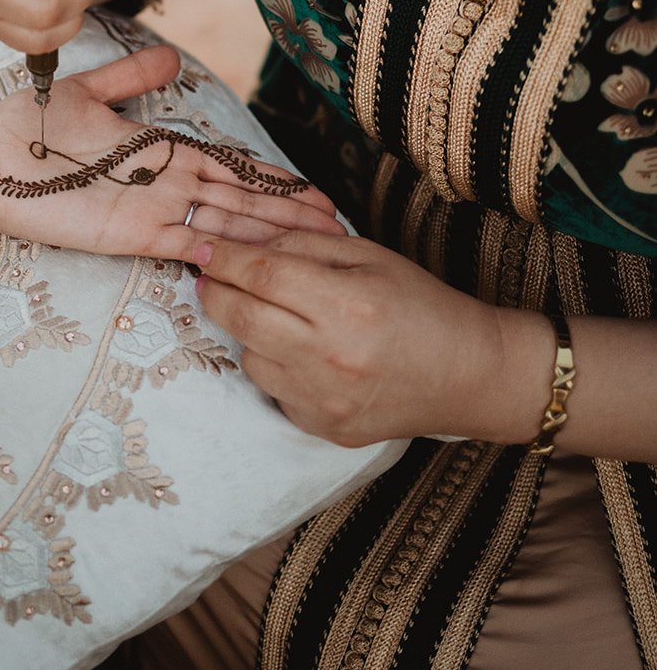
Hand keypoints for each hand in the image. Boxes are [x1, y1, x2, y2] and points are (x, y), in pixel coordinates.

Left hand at [0, 45, 344, 261]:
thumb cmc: (28, 126)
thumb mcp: (85, 91)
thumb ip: (130, 77)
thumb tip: (172, 59)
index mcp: (159, 150)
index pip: (229, 165)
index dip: (271, 179)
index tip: (314, 191)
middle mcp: (164, 183)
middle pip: (241, 199)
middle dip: (287, 212)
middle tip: (338, 226)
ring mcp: (150, 210)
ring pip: (224, 221)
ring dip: (269, 233)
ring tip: (315, 242)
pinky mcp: (128, 233)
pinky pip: (183, 242)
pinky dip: (217, 248)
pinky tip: (252, 256)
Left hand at [194, 229, 552, 447]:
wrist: (467, 375)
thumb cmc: (419, 304)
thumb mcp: (367, 256)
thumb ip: (304, 246)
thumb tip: (244, 241)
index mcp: (347, 304)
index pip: (262, 275)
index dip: (224, 257)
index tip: (202, 246)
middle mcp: (331, 357)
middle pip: (242, 317)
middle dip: (214, 291)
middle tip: (208, 275)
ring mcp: (324, 400)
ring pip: (251, 357)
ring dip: (247, 330)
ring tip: (273, 314)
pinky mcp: (322, 428)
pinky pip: (273, 390)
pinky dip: (274, 365)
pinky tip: (300, 352)